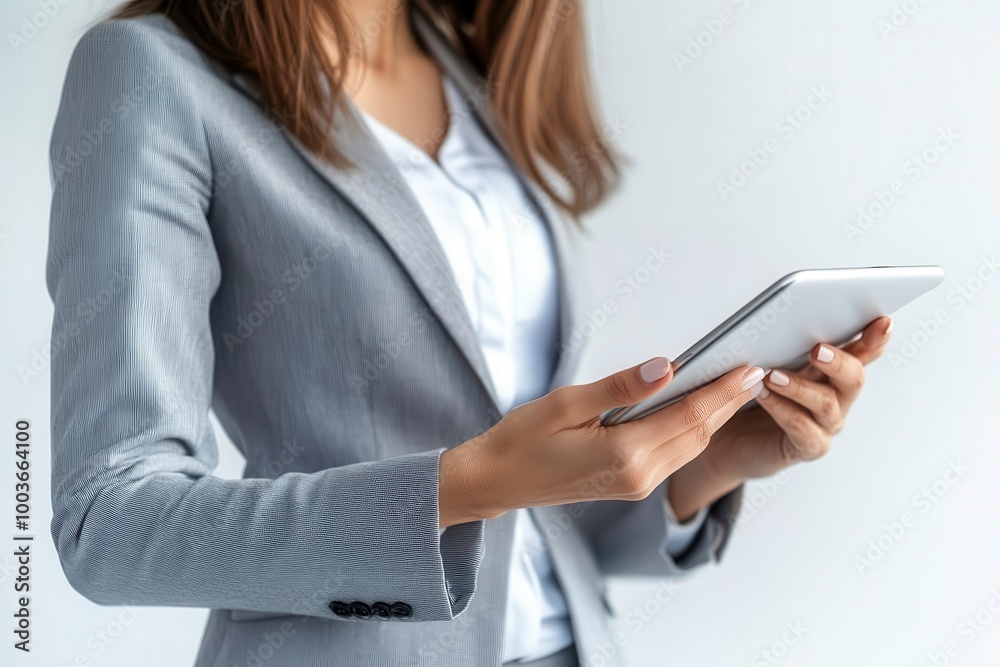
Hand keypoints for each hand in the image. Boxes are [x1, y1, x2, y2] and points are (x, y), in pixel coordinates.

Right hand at [438, 358, 765, 527]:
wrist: (498, 481)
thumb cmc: (522, 440)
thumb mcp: (565, 404)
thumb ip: (619, 387)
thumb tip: (665, 368)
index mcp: (624, 455)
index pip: (689, 416)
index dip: (722, 391)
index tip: (748, 368)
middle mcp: (638, 476)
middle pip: (699, 435)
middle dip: (729, 403)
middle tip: (757, 372)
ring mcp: (636, 485)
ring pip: (691, 447)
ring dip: (716, 418)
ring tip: (738, 389)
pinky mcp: (630, 485)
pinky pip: (675, 455)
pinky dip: (695, 432)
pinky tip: (701, 412)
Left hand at [669, 316, 892, 518]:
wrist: (731, 437)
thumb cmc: (751, 393)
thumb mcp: (766, 362)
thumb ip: (778, 344)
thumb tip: (778, 319)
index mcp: (832, 370)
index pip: (862, 352)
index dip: (874, 339)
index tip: (881, 322)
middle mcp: (837, 397)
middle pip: (853, 378)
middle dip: (839, 362)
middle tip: (818, 350)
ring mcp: (825, 424)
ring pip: (827, 403)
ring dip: (800, 386)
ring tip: (772, 375)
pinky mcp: (808, 446)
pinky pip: (801, 427)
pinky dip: (781, 408)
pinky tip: (762, 395)